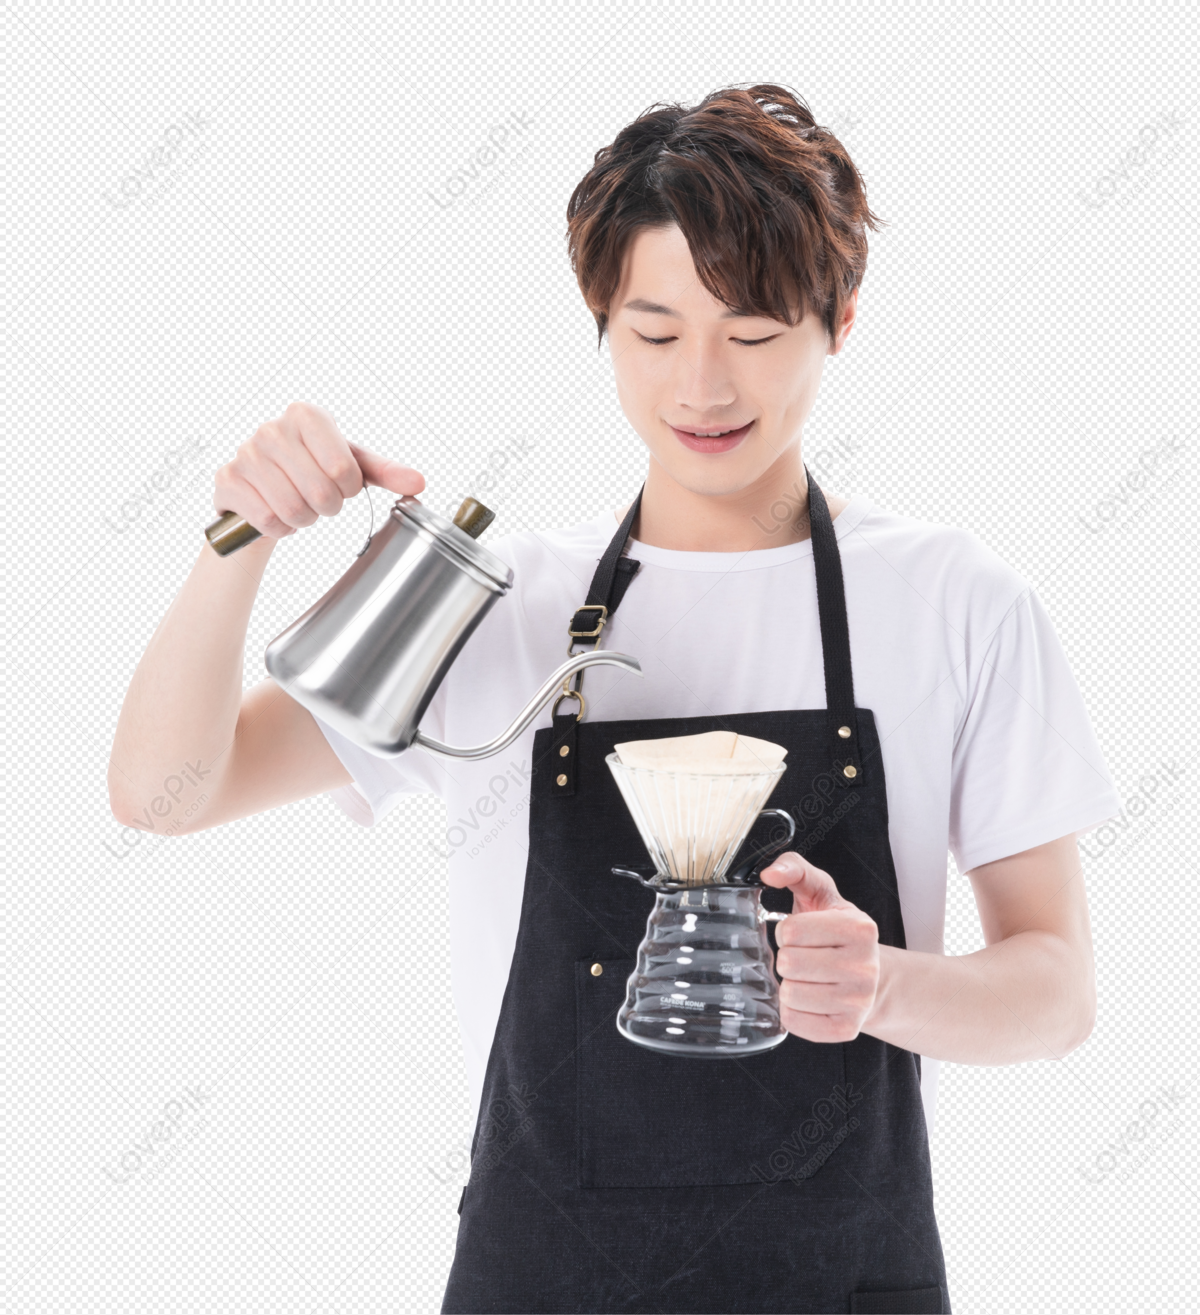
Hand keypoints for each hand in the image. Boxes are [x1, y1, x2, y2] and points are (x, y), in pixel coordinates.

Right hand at [213, 401, 424, 539]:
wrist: (263, 490)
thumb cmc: (314, 471)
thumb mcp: (353, 466)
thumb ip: (387, 472)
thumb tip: (420, 482)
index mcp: (307, 414)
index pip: (344, 468)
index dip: (348, 489)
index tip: (339, 483)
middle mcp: (272, 428)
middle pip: (321, 493)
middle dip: (327, 508)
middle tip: (319, 500)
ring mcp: (245, 453)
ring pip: (293, 510)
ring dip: (304, 520)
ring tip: (298, 505)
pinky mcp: (227, 480)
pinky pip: (268, 521)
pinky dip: (279, 529)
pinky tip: (275, 513)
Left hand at [759, 852, 879, 1042]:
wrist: (870, 976)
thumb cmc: (838, 932)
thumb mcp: (821, 892)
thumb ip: (795, 869)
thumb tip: (771, 873)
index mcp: (859, 928)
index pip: (791, 931)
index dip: (787, 932)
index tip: (803, 935)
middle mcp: (864, 966)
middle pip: (789, 964)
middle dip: (787, 958)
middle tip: (805, 957)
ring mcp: (858, 1001)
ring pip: (790, 994)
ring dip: (790, 984)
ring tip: (808, 977)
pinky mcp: (846, 1029)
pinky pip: (793, 1021)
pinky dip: (792, 1010)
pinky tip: (809, 998)